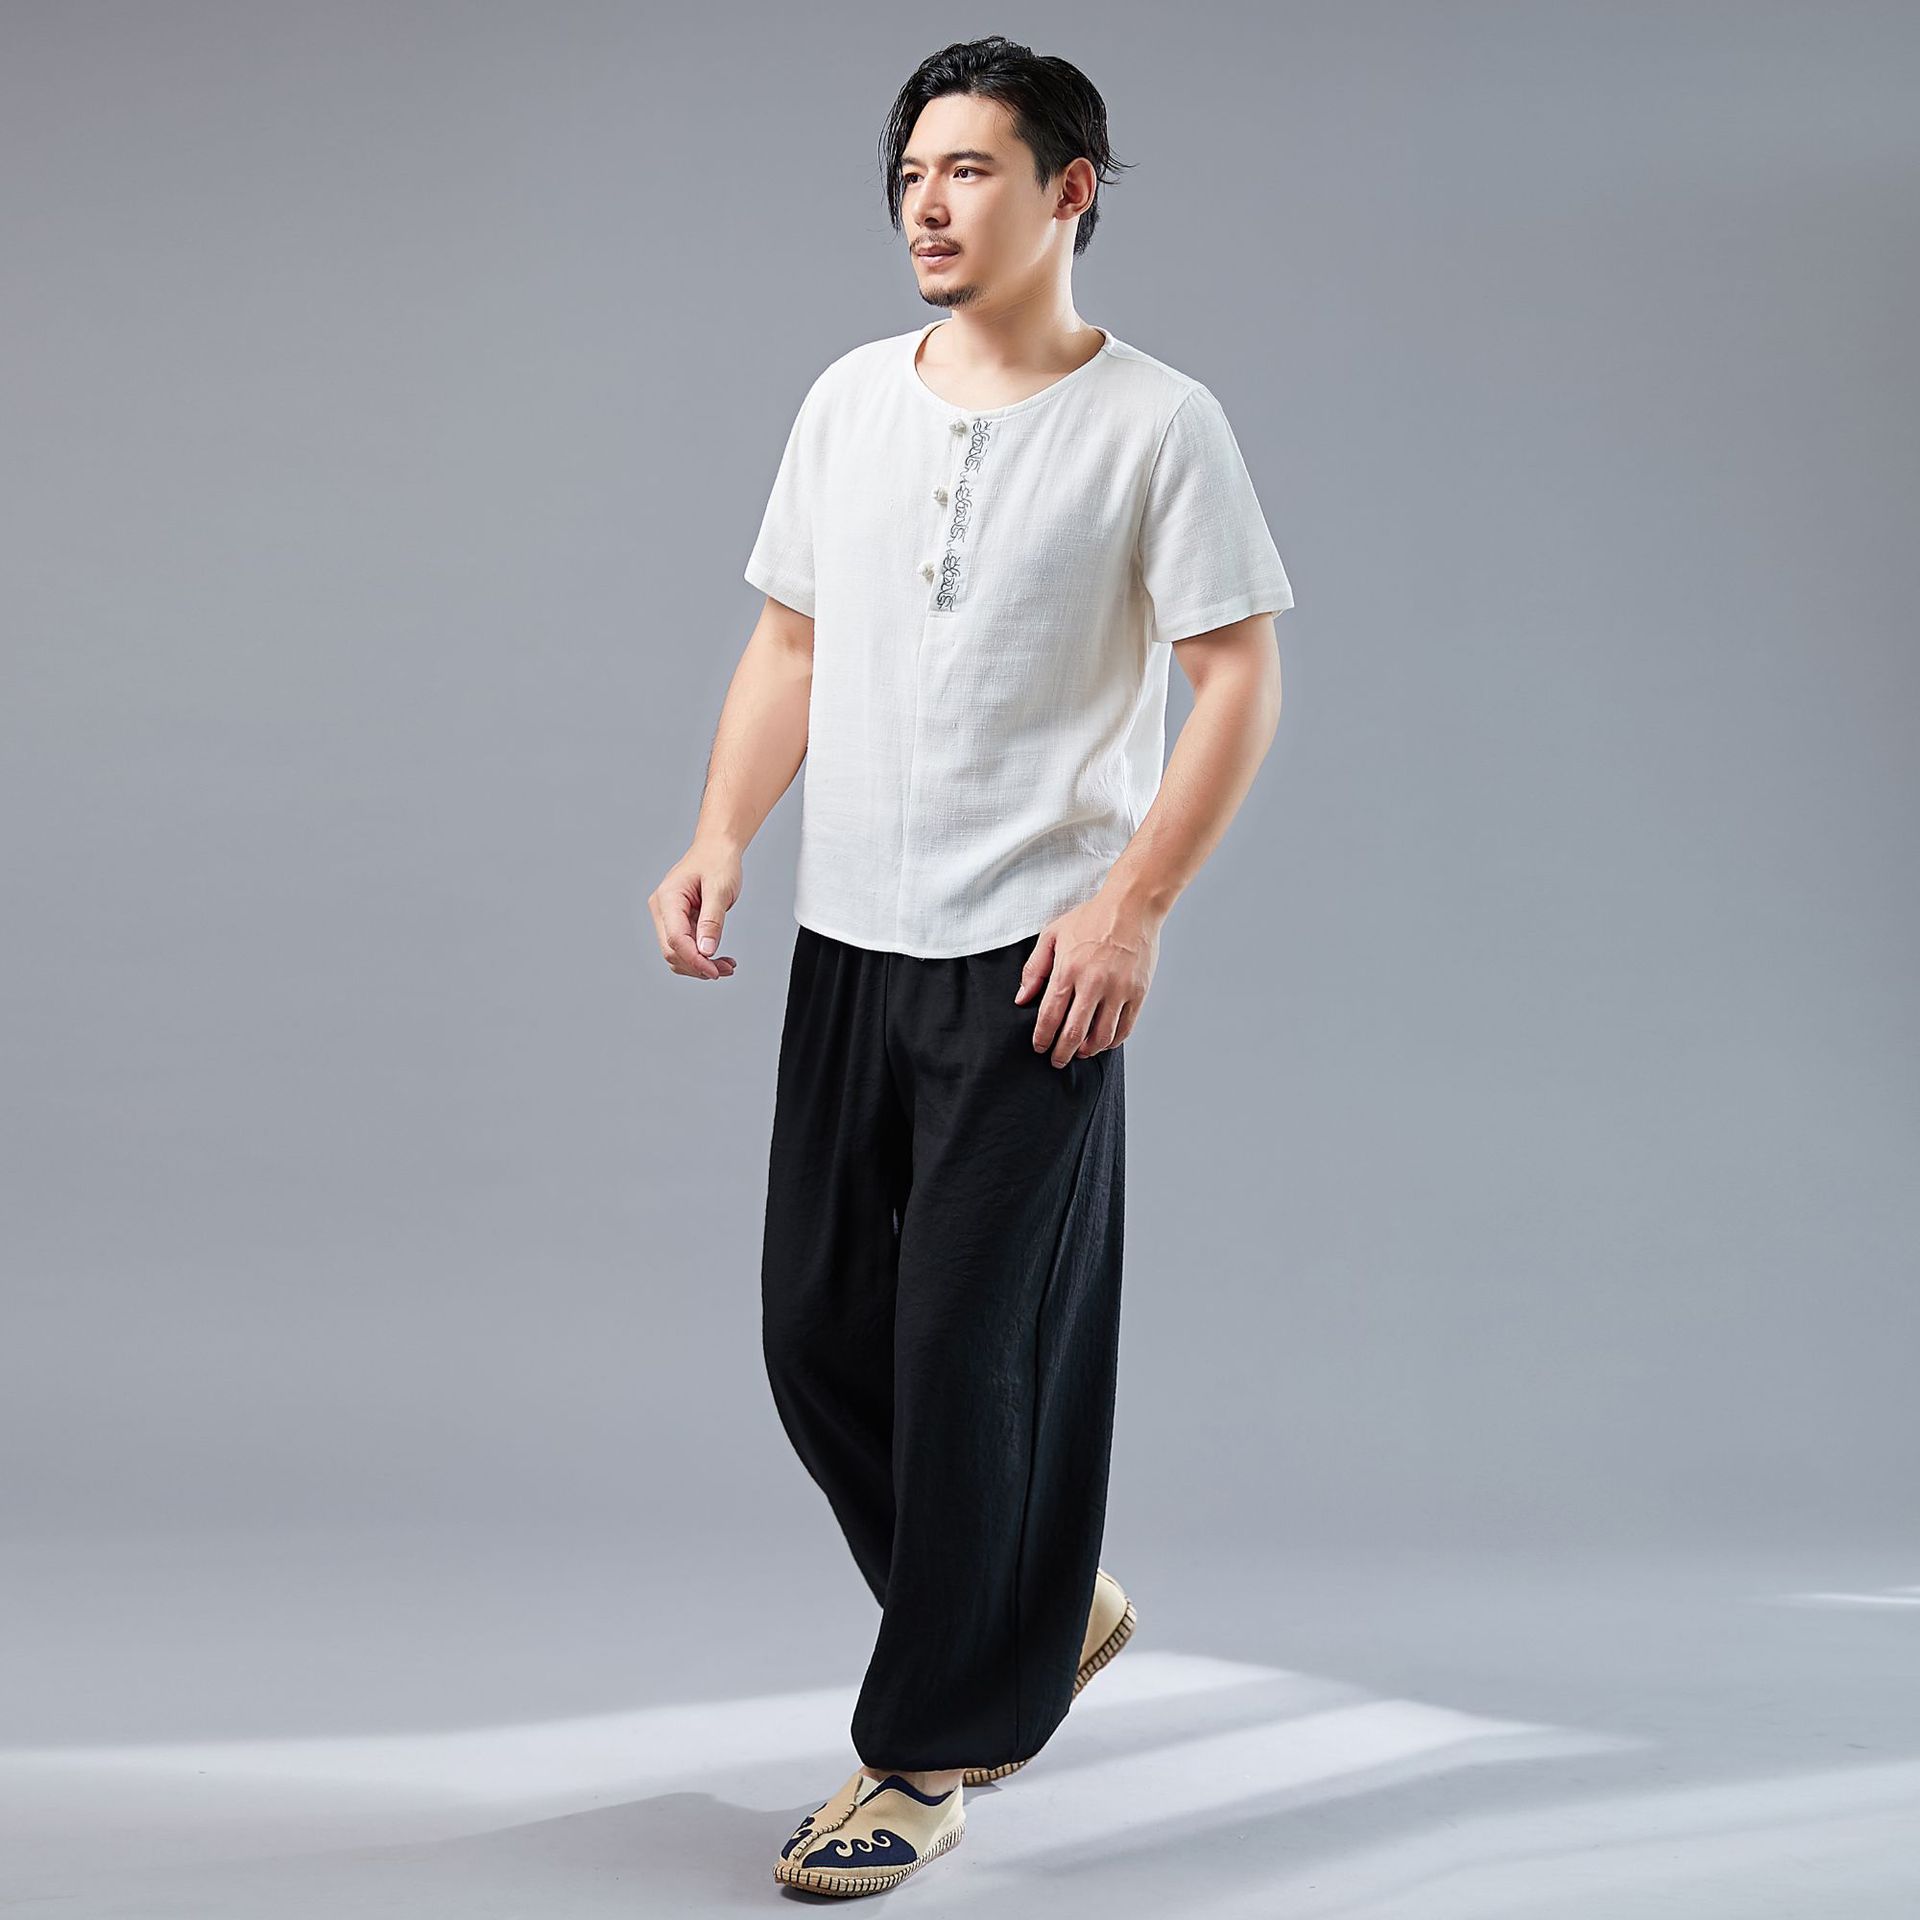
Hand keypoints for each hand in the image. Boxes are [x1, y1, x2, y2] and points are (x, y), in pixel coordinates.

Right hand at [648, 841, 741, 979]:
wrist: (717, 849)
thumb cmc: (718, 862)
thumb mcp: (720, 889)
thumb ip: (712, 921)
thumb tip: (706, 951)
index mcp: (668, 898)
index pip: (675, 939)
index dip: (694, 959)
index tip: (714, 971)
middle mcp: (662, 909)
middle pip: (672, 951)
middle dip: (698, 965)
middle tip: (726, 970)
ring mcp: (668, 916)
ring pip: (677, 953)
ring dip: (700, 965)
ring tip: (726, 966)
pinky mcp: (678, 921)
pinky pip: (686, 946)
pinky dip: (701, 956)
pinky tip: (720, 959)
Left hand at [1014, 894, 1161, 1066]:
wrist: (1133, 906)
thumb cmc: (1091, 918)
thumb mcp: (1052, 934)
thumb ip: (1034, 968)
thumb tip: (1022, 998)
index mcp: (1068, 969)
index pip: (1050, 1016)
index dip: (1042, 1037)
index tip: (1039, 1047)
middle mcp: (1094, 983)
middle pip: (1074, 1033)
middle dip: (1062, 1053)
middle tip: (1056, 1060)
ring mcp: (1118, 989)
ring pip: (1101, 1037)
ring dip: (1087, 1050)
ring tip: (1079, 1052)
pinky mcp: (1138, 992)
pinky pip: (1124, 1028)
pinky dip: (1112, 1041)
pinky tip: (1103, 1041)